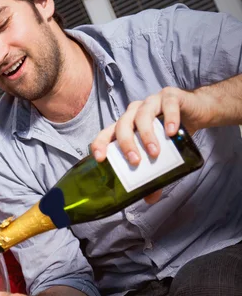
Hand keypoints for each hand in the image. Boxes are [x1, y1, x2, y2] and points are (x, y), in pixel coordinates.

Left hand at [90, 87, 208, 203]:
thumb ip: (153, 172)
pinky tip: (172, 132)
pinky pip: (168, 105)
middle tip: (135, 161)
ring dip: (146, 135)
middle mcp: (134, 112)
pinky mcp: (171, 97)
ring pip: (142, 115)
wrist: (196, 112)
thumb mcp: (161, 153)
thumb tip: (149, 199)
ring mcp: (151, 102)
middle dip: (126, 144)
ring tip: (154, 152)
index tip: (100, 158)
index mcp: (126, 125)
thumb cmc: (170, 133)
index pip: (106, 133)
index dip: (100, 144)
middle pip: (123, 125)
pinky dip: (169, 118)